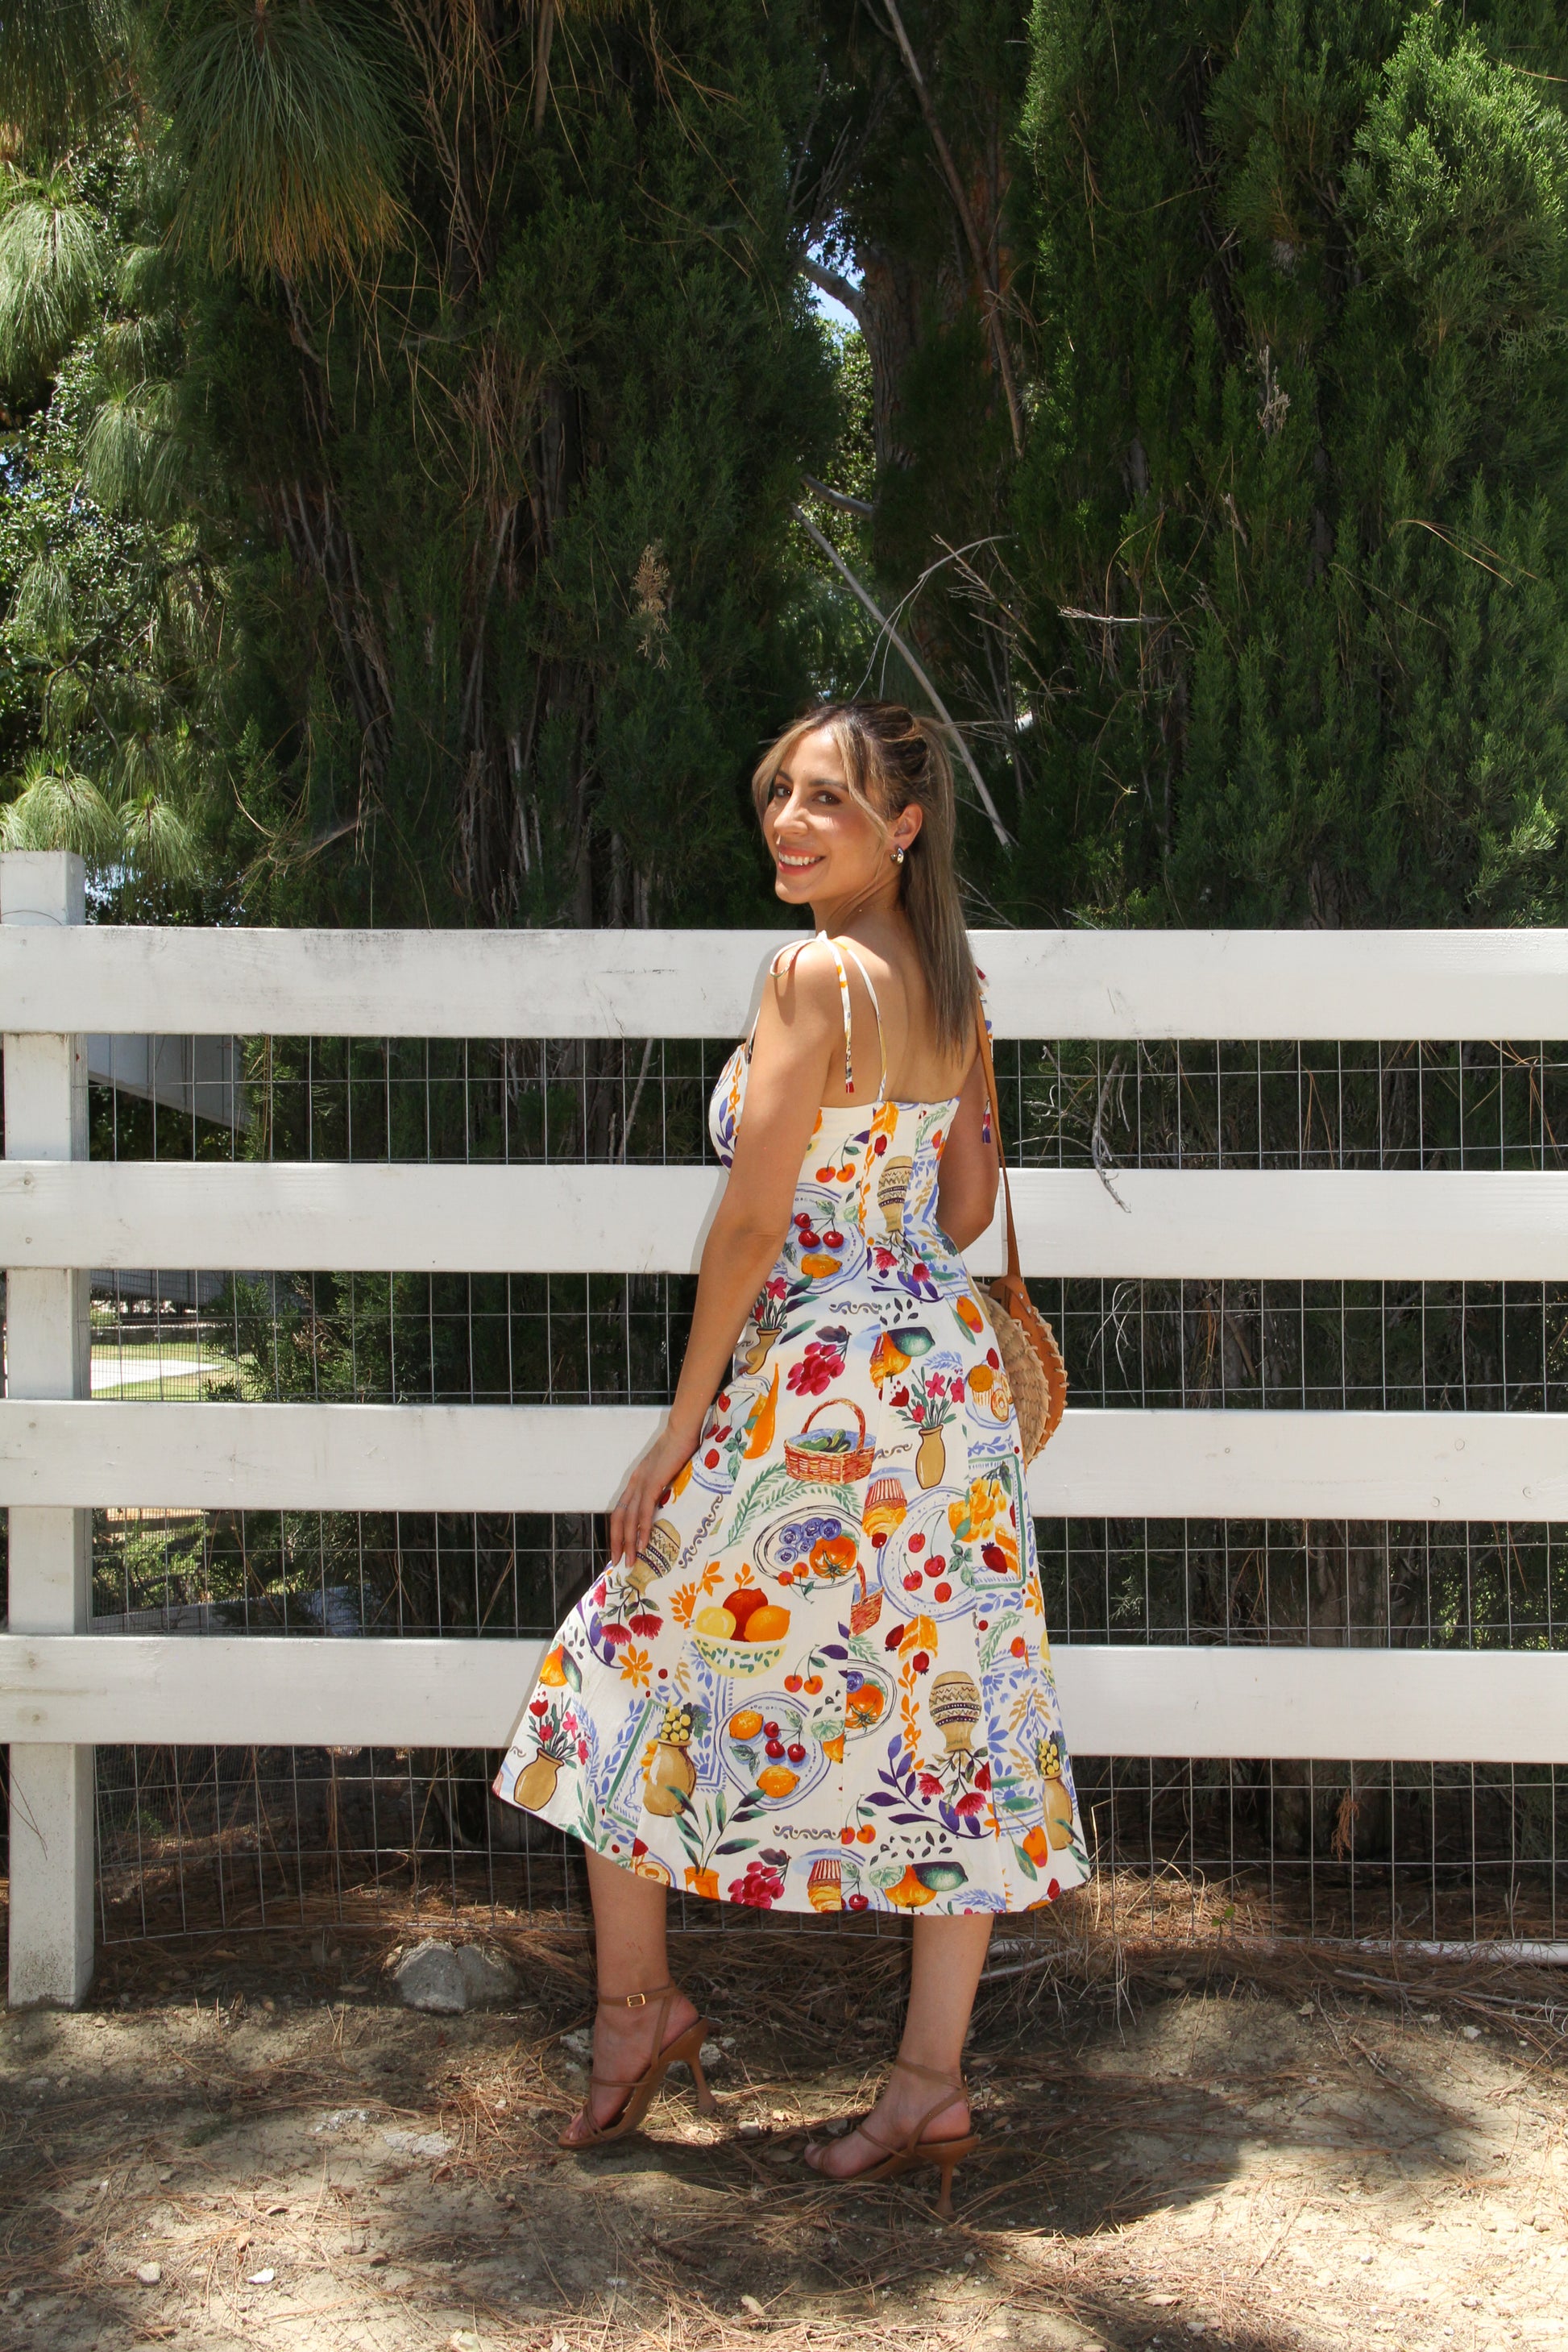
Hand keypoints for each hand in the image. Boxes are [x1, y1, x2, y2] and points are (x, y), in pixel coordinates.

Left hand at [608, 1419, 702, 1569]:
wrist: (682, 1431)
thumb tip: (674, 1502)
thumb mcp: (670, 1472)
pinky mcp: (653, 1483)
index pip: (621, 1510)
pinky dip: (642, 1529)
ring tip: (631, 1560)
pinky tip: (643, 1544)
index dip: (619, 1530)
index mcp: (637, 1480)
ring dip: (629, 1542)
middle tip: (619, 1562)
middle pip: (619, 1518)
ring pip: (629, 1519)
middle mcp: (635, 1484)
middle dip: (617, 1542)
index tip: (620, 1547)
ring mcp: (642, 1483)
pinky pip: (644, 1511)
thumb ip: (667, 1486)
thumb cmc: (681, 1448)